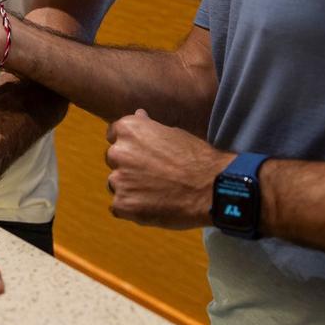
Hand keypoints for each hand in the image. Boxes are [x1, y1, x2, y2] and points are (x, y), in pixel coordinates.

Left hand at [105, 109, 231, 227]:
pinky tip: (152, 206)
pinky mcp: (122, 204)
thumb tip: (139, 116)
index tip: (143, 155)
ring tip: (156, 192)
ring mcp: (118, 179)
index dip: (130, 146)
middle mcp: (118, 151)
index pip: (114, 135)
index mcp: (128, 129)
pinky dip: (132, 208)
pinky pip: (119, 207)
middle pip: (114, 160)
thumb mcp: (172, 132)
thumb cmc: (196, 158)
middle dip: (128, 166)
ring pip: (116, 184)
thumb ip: (149, 128)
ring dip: (130, 188)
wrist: (211, 188)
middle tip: (153, 175)